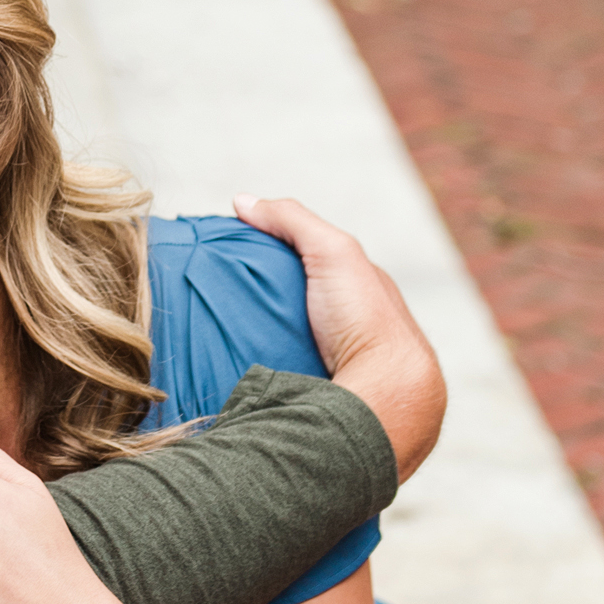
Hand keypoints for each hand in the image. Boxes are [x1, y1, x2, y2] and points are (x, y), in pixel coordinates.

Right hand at [233, 194, 445, 480]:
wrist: (387, 393)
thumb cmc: (364, 317)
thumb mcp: (331, 250)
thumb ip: (291, 221)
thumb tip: (241, 201)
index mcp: (360, 295)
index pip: (313, 269)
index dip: (276, 260)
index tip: (234, 261)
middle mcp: (355, 331)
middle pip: (301, 313)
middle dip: (264, 309)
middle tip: (219, 305)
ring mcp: (342, 370)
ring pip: (294, 353)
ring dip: (262, 350)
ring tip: (216, 345)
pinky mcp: (326, 402)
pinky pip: (291, 385)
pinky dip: (266, 380)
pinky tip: (237, 378)